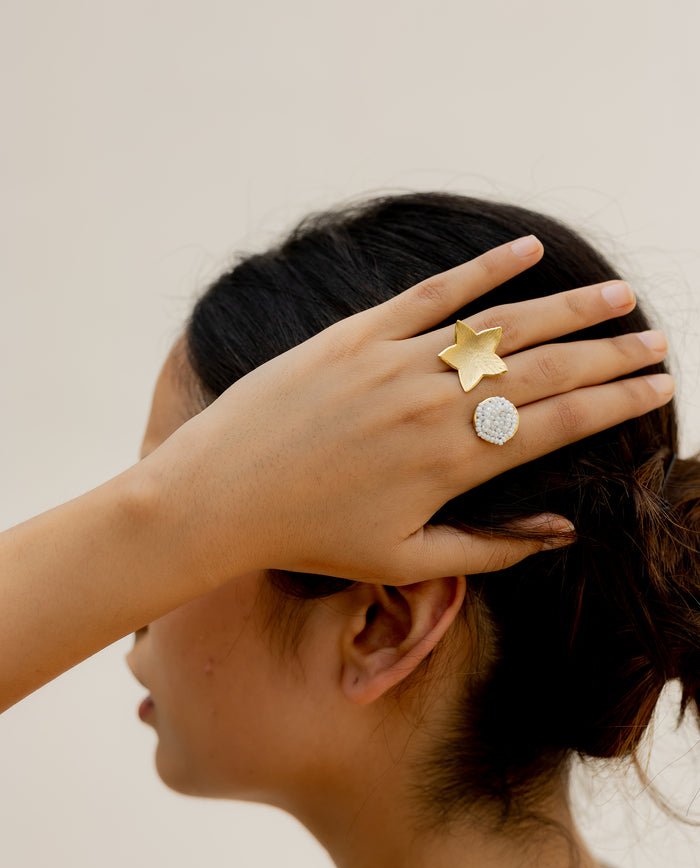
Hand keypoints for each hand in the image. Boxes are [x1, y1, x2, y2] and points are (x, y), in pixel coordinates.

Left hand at [145, 235, 671, 586]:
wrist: (222, 494)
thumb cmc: (312, 537)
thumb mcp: (406, 561)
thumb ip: (490, 549)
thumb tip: (562, 532)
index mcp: (453, 463)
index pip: (558, 423)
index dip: (617, 404)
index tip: (659, 388)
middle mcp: (435, 406)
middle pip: (545, 370)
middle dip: (611, 355)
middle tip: (659, 343)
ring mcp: (396, 362)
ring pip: (501, 326)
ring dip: (568, 308)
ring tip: (619, 295)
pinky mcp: (356, 334)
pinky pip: (432, 295)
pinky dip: (482, 271)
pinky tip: (527, 252)